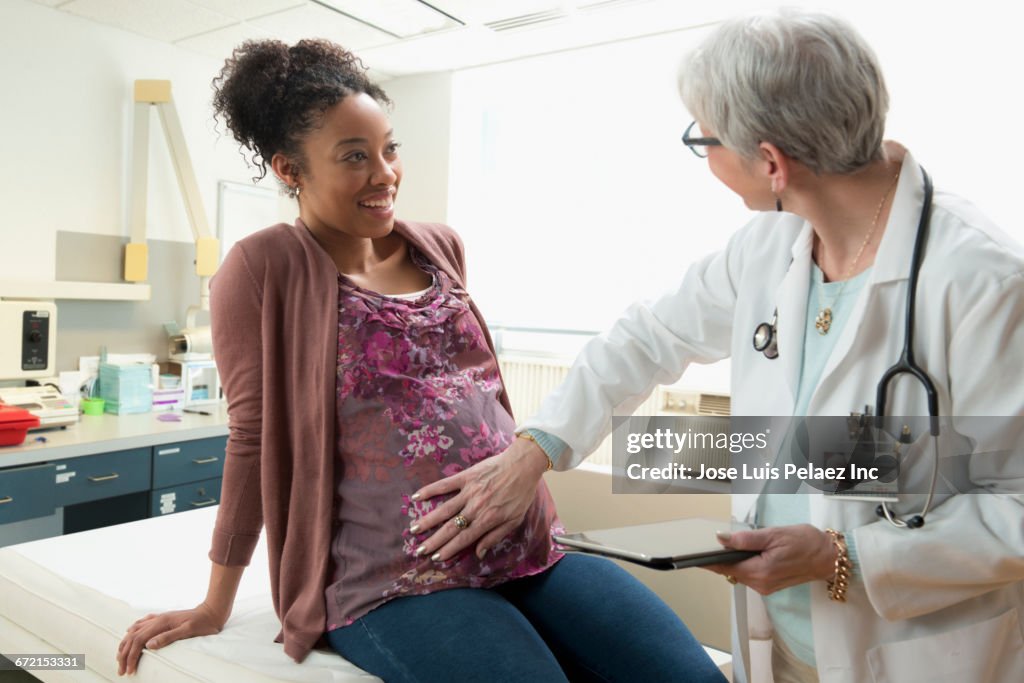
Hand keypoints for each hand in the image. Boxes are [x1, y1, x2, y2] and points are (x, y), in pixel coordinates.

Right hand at [116, 602, 225, 675]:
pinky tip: (129, 633)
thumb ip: (169, 637)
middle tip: (121, 671)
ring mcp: (159, 618)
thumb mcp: (188, 631)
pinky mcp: (163, 618)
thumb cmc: (203, 623)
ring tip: (120, 656)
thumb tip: (149, 645)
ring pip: (134, 630)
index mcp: (162, 622)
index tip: (129, 671)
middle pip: (133, 637)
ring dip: (125, 644)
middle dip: (124, 655)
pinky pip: (143, 623)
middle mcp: (157, 619)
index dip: (131, 657)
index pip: (139, 641)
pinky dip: (133, 630)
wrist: (212, 611)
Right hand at [408, 437, 549, 561]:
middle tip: (419, 550)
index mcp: (487, 520)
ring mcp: (469, 491)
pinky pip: (445, 484)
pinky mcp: (466, 476)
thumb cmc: (521, 494)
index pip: (464, 538)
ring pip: (444, 509)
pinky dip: (431, 490)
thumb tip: (479, 554)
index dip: (449, 549)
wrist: (523, 465)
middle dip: (434, 540)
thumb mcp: (514, 520)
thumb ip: (495, 536)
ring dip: (428, 520)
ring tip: (413, 529)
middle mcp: (475, 507)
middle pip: (451, 527)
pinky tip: (417, 496)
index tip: (435, 558)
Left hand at [703, 524, 836, 594]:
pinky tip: (746, 552)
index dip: (707, 560)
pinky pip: (749, 574)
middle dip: (720, 557)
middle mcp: (761, 584)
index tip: (692, 555)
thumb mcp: (774, 534)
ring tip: (732, 543)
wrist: (828, 556)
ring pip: (739, 572)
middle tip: (713, 540)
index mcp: (760, 572)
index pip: (724, 567)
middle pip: (729, 570)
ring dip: (733, 560)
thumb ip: (746, 539)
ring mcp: (765, 587)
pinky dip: (743, 563)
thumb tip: (722, 539)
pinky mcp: (769, 585)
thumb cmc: (805, 542)